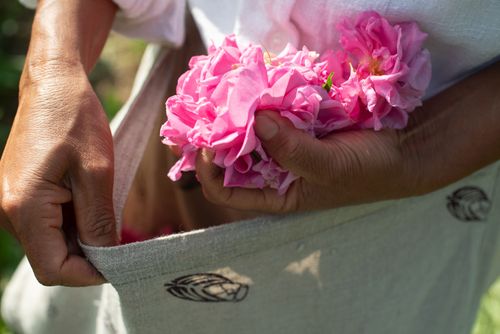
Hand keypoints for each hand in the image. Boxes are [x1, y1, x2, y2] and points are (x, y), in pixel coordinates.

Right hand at [0, 0, 117, 285]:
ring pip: (51, 242)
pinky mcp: (20, 194)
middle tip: (122, 238)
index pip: (53, 269)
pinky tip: (91, 203)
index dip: (89, 273)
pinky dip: (73, 223)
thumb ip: (98, 221)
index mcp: (23, 208)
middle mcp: (8, 212)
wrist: (53, 84)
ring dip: (82, 238)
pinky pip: (47, 224)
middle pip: (51, 259)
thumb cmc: (75, 119)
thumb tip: (105, 258)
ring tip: (107, 212)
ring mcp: (11, 203)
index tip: (121, 260)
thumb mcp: (97, 172)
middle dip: (88, 255)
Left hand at [195, 60, 499, 212]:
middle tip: (199, 111)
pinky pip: (270, 110)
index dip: (209, 171)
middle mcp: (274, 171)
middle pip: (230, 157)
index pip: (227, 191)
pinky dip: (261, 98)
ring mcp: (284, 143)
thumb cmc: (368, 172)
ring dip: (235, 114)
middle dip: (214, 137)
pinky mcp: (297, 121)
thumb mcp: (330, 169)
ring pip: (247, 130)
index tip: (206, 144)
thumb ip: (294, 150)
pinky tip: (253, 83)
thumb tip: (257, 121)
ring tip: (220, 93)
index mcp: (276, 195)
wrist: (403, 148)